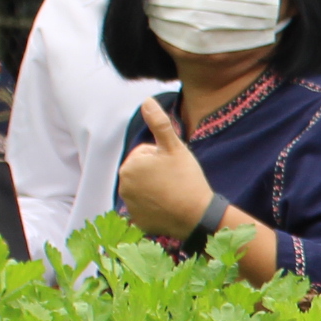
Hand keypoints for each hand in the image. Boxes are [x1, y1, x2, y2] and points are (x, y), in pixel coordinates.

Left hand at [116, 97, 219, 237]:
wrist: (197, 216)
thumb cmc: (186, 179)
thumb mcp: (175, 147)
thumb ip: (159, 123)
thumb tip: (147, 100)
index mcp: (130, 166)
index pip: (145, 154)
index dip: (162, 158)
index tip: (174, 168)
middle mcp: (123, 186)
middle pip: (143, 172)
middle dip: (156, 172)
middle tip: (175, 180)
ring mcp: (130, 206)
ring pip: (144, 189)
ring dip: (155, 188)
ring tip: (173, 194)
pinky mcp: (138, 220)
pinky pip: (146, 207)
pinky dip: (155, 206)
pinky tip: (169, 207)